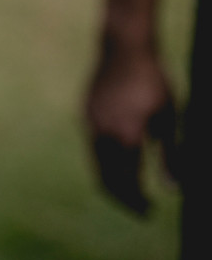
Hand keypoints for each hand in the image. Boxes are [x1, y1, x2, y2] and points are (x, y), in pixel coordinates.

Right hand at [85, 45, 176, 214]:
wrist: (123, 47)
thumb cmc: (153, 80)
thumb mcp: (169, 117)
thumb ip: (170, 154)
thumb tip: (174, 188)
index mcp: (126, 138)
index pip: (128, 183)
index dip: (138, 202)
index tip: (150, 213)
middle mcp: (103, 136)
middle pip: (107, 180)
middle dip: (123, 199)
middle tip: (140, 210)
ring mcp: (90, 125)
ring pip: (97, 165)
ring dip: (113, 182)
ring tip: (129, 190)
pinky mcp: (85, 115)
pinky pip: (93, 147)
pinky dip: (105, 162)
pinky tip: (120, 160)